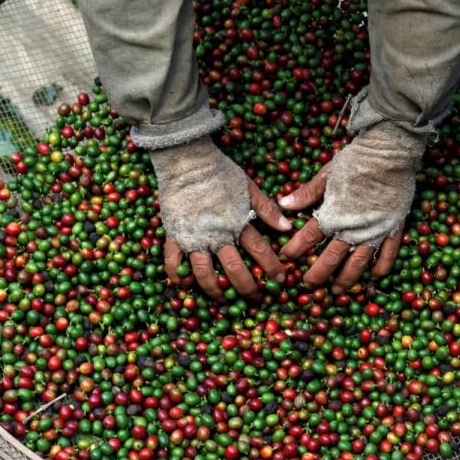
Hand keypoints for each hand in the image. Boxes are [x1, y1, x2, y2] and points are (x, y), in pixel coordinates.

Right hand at [152, 137, 288, 300]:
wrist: (186, 160)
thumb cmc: (219, 171)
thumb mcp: (249, 187)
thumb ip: (267, 210)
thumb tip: (287, 228)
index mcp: (237, 223)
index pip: (260, 251)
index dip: (272, 267)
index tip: (280, 279)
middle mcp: (216, 235)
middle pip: (235, 269)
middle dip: (247, 287)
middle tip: (255, 297)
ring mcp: (193, 238)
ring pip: (205, 273)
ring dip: (215, 290)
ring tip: (222, 299)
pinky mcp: (174, 235)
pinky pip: (173, 262)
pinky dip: (178, 276)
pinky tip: (184, 285)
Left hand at [278, 122, 426, 292]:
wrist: (389, 152)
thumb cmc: (355, 160)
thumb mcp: (326, 174)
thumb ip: (306, 193)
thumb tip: (282, 205)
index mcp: (333, 214)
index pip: (308, 237)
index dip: (295, 249)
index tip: (286, 258)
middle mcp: (353, 228)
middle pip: (331, 258)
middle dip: (317, 274)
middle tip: (308, 285)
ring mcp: (375, 231)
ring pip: (358, 263)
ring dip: (346, 279)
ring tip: (337, 291)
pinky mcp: (393, 228)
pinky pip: (387, 255)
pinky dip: (381, 269)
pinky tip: (373, 278)